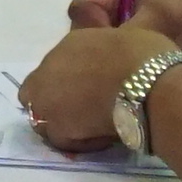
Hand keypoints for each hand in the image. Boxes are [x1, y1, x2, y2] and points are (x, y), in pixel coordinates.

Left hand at [20, 16, 169, 149]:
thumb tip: (117, 61)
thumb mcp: (125, 39)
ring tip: (92, 128)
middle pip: (35, 92)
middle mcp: (50, 69)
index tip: (88, 89)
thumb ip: (108, 52)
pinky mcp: (58, 129)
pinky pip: (62, 140)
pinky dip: (77, 141)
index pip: (55, 65)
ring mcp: (48, 101)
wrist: (146, 84)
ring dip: (62, 123)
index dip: (67, 80)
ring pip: (43, 119)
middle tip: (81, 111)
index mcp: (69, 44)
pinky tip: (101, 138)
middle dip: (52, 102)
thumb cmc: (145, 56)